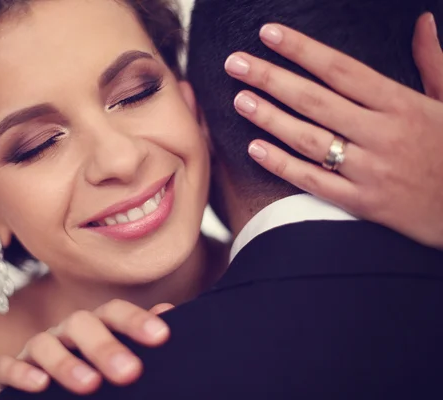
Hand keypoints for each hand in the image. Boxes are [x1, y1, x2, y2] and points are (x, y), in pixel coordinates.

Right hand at [0, 300, 172, 394]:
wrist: (58, 393)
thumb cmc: (96, 372)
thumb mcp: (122, 358)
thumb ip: (140, 339)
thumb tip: (167, 313)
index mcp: (96, 326)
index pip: (114, 312)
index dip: (135, 321)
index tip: (161, 336)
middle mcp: (66, 332)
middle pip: (81, 324)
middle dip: (105, 347)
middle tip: (130, 372)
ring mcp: (37, 350)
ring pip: (44, 343)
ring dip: (66, 363)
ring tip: (90, 384)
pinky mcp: (10, 371)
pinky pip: (7, 366)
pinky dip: (20, 372)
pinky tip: (39, 385)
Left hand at [224, 14, 442, 248]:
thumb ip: (432, 61)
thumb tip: (422, 21)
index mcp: (402, 104)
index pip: (340, 69)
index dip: (301, 49)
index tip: (267, 33)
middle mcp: (382, 134)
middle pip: (314, 100)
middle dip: (270, 78)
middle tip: (234, 63)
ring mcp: (370, 170)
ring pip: (309, 139)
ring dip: (270, 118)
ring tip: (239, 100)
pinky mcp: (363, 202)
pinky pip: (315, 182)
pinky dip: (283, 166)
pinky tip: (255, 149)